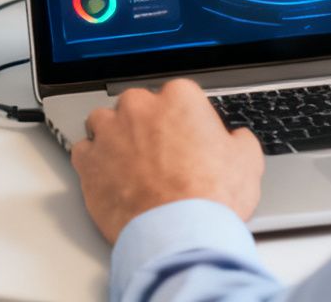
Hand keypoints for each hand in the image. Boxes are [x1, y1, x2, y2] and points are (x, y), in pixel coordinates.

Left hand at [70, 78, 264, 242]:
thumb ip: (237, 141)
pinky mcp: (88, 160)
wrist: (179, 234)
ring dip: (114, 137)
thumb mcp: (246, 163)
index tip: (186, 136)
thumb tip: (237, 140)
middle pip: (137, 105)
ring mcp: (109, 132)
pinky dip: (94, 162)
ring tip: (131, 164)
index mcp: (179, 99)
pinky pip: (84, 152)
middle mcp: (139, 107)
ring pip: (103, 122)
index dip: (183, 119)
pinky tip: (109, 177)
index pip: (178, 96)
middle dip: (145, 124)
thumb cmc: (210, 199)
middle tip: (160, 154)